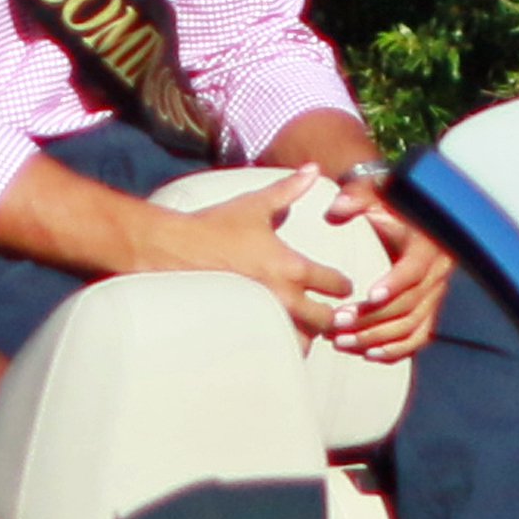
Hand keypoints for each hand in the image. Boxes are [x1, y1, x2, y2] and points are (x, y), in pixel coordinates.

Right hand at [128, 183, 353, 339]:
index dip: (343, 284)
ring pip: (302, 341)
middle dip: (332, 317)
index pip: (336, 283)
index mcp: (291, 267)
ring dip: (308, 335)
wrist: (174, 251)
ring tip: (307, 330)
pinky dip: (282, 348)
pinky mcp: (244, 329)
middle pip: (326, 320)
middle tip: (331, 313)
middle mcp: (283, 297)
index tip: (342, 285)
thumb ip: (289, 190)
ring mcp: (263, 317)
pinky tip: (280, 342)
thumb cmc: (215, 227)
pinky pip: (272, 349)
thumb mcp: (255, 206)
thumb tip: (313, 169)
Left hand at [317, 171, 452, 360]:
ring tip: (341, 342)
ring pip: (411, 326)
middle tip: (336, 324)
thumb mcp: (374, 192)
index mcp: (427, 245)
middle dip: (372, 319)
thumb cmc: (388, 202)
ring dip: (377, 339)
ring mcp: (434, 294)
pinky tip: (367, 354)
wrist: (408, 212)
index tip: (370, 296)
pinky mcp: (428, 309)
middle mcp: (437, 273)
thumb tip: (337, 208)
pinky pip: (418, 337)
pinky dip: (396, 350)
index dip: (395, 284)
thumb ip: (356, 196)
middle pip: (408, 305)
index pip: (414, 270)